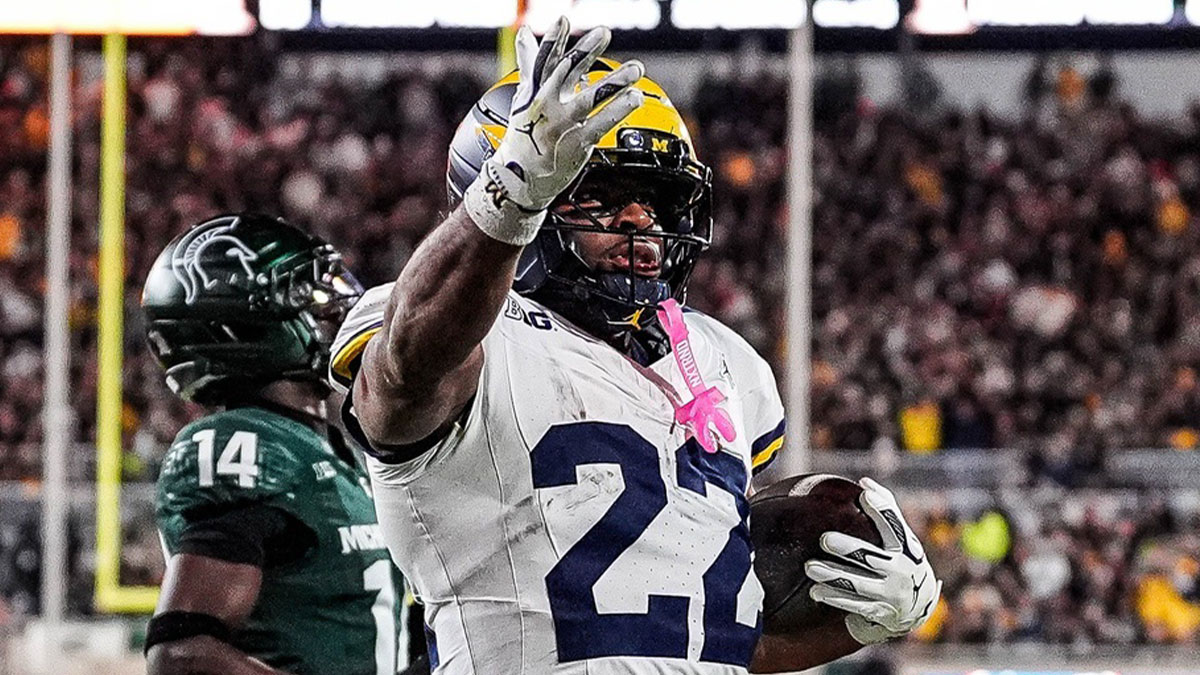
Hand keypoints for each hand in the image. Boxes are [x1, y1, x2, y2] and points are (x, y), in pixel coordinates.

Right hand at [463, 16, 644, 243]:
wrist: (517, 180)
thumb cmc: (523, 136)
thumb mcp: (524, 98)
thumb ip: (528, 63)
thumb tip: (523, 33)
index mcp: (535, 91)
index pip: (545, 61)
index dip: (553, 39)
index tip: (563, 19)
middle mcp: (547, 106)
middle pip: (568, 73)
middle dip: (586, 51)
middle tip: (604, 32)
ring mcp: (562, 125)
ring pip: (589, 98)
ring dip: (613, 82)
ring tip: (636, 69)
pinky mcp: (576, 144)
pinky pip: (600, 125)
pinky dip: (617, 111)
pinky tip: (633, 98)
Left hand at [804, 477, 941, 644]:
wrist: (918, 607)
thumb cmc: (901, 559)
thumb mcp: (902, 538)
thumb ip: (886, 509)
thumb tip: (864, 481)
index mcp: (905, 548)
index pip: (895, 526)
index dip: (882, 510)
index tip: (864, 495)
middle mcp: (900, 570)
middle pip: (870, 557)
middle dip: (847, 548)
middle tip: (824, 539)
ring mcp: (889, 593)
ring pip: (857, 584)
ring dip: (832, 576)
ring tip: (810, 567)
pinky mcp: (878, 611)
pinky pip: (853, 604)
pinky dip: (834, 598)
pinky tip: (815, 591)